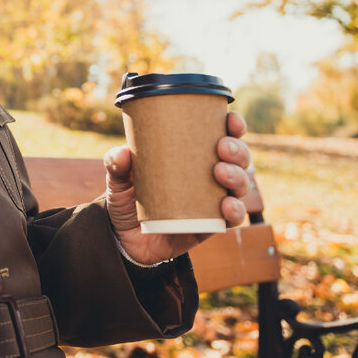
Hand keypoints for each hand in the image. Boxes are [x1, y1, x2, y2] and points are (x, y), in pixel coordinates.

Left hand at [105, 111, 253, 265]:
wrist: (124, 238)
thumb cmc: (127, 199)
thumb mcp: (118, 178)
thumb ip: (116, 164)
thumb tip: (122, 154)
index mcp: (192, 155)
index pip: (221, 134)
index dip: (233, 125)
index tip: (230, 119)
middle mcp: (209, 175)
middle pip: (238, 158)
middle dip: (238, 150)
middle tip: (221, 147)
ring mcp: (213, 200)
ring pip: (240, 185)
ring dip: (238, 176)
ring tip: (221, 173)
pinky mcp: (212, 225)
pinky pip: (233, 218)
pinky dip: (236, 210)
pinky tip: (227, 205)